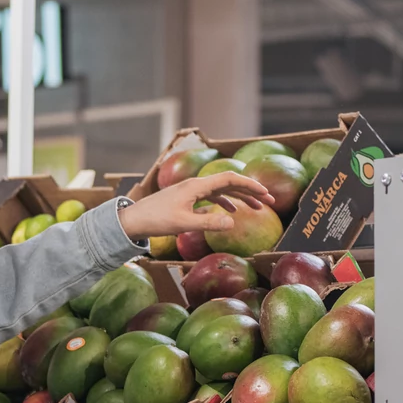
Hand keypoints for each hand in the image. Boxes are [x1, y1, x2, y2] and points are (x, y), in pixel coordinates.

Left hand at [117, 172, 274, 239]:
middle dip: (250, 191)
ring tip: (256, 208)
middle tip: (269, 201)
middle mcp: (195, 185)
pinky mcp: (185, 199)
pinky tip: (230, 212)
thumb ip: (209, 222)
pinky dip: (224, 202)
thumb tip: (233, 221)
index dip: (250, 185)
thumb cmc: (156, 220)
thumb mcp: (184, 223)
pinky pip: (210, 197)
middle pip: (229, 183)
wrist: (133, 220)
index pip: (230, 179)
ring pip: (221, 191)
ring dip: (239, 198)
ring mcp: (190, 191)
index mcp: (197, 186)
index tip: (265, 193)